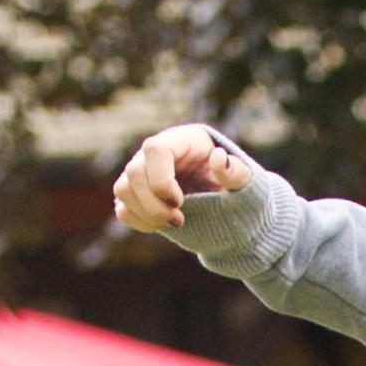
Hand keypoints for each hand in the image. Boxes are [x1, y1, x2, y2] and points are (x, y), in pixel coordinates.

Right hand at [112, 125, 252, 231]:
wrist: (227, 200)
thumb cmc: (235, 184)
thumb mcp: (245, 179)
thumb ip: (236, 172)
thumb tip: (218, 158)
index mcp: (182, 140)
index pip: (154, 149)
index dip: (161, 179)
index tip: (180, 201)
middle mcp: (155, 153)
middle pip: (134, 173)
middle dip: (153, 204)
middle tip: (179, 219)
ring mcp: (142, 172)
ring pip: (122, 190)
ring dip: (145, 213)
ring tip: (174, 222)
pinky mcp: (135, 193)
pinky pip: (121, 208)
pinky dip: (138, 221)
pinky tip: (161, 225)